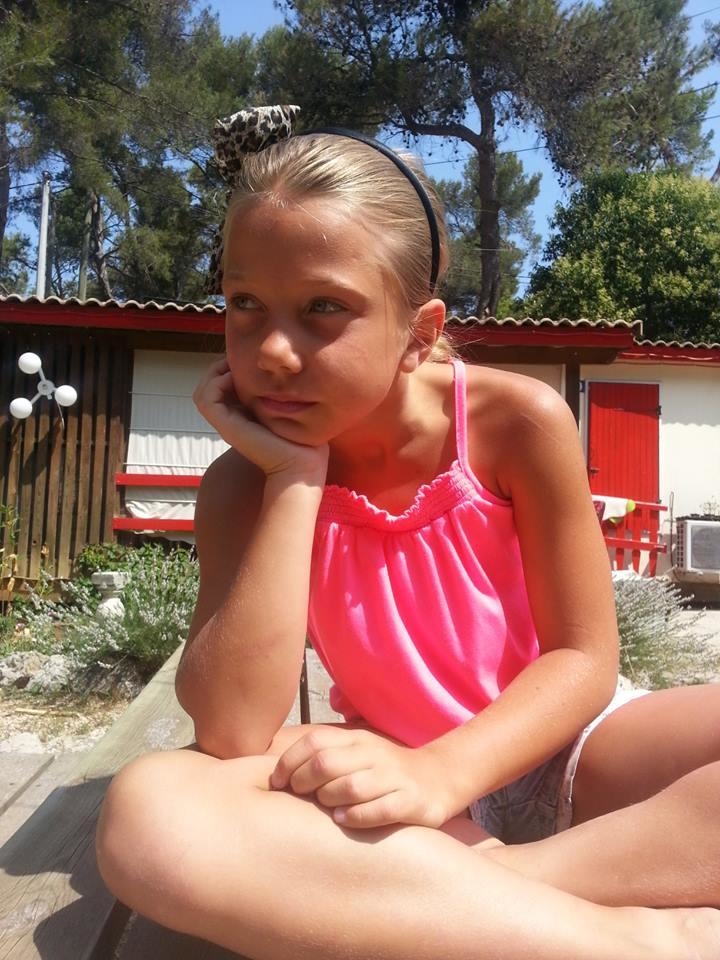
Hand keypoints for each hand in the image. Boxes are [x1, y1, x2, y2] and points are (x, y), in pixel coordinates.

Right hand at [193, 358, 327, 478]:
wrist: (302, 465)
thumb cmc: (305, 440)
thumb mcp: (293, 408)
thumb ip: (284, 392)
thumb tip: (288, 369)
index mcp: (246, 415)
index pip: (227, 385)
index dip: (232, 366)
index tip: (251, 355)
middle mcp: (233, 420)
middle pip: (211, 386)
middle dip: (222, 365)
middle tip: (240, 354)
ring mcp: (227, 424)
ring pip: (204, 391)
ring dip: (215, 371)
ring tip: (234, 363)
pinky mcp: (226, 427)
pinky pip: (206, 398)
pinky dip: (215, 382)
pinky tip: (235, 376)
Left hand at [269, 726, 457, 828]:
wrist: (438, 777)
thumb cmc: (383, 770)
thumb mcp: (356, 753)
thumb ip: (324, 755)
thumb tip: (276, 771)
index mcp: (356, 739)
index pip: (313, 742)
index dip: (289, 762)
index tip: (278, 783)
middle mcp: (373, 754)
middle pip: (326, 763)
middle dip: (303, 782)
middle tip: (299, 796)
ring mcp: (393, 777)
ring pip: (350, 786)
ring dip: (329, 800)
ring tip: (325, 808)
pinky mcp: (410, 800)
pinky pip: (379, 809)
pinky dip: (357, 816)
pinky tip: (346, 820)